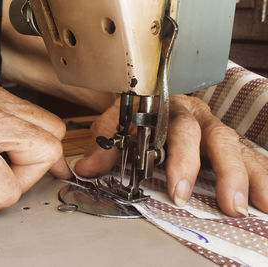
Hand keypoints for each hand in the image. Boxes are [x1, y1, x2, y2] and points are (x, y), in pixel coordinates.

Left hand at [75, 94, 267, 216]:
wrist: (151, 99)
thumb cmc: (136, 116)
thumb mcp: (116, 126)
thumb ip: (104, 145)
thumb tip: (86, 168)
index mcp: (169, 109)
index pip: (177, 129)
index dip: (181, 158)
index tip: (178, 188)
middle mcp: (197, 117)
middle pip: (215, 137)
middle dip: (222, 171)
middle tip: (225, 202)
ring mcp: (215, 130)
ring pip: (238, 147)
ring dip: (247, 177)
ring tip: (252, 206)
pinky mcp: (229, 144)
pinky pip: (250, 156)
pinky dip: (260, 176)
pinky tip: (265, 198)